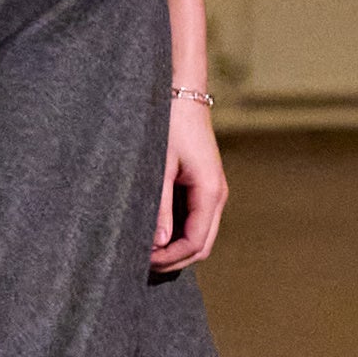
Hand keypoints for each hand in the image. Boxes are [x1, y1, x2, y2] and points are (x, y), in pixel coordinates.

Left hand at [150, 103, 226, 269]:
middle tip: (140, 262)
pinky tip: (153, 232)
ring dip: (175, 248)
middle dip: (173, 259)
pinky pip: (194, 220)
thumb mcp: (160, 167)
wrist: (181, 94)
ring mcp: (212, 191)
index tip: (142, 261)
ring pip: (199, 235)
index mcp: (210, 192)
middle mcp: (217, 195)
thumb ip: (159, 207)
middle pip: (201, 245)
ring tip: (143, 249)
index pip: (195, 243)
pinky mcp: (202, 186)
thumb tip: (158, 244)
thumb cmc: (169, 125)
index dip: (170, 259)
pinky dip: (176, 233)